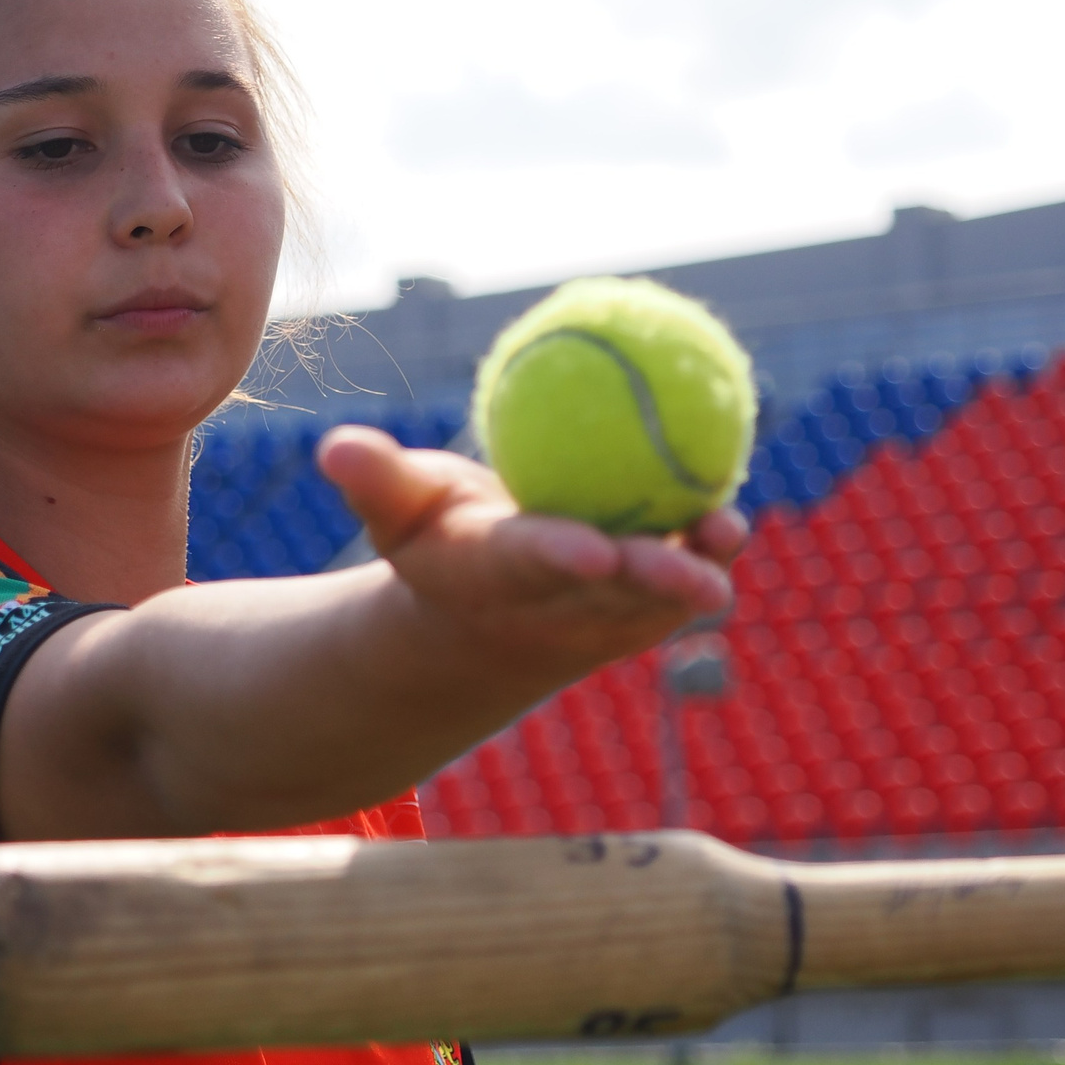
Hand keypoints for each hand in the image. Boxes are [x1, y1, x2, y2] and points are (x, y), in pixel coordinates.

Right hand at [317, 424, 744, 671]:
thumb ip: (375, 480)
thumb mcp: (398, 512)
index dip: (563, 555)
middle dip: (655, 583)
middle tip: (698, 569)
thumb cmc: (437, 545)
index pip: (533, 563)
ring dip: (697, 567)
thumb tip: (335, 447)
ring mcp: (613, 612)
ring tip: (725, 530)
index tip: (593, 548)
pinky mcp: (652, 604)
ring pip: (662, 591)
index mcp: (498, 577)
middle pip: (613, 590)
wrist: (487, 617)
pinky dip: (713, 541)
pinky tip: (729, 508)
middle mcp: (562, 603)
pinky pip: (688, 564)